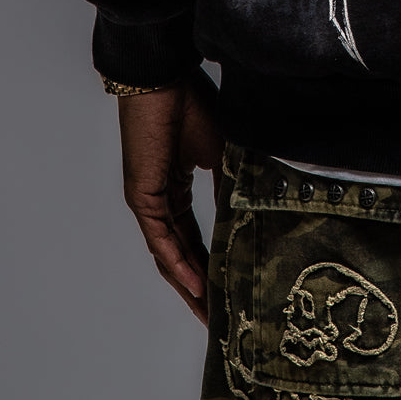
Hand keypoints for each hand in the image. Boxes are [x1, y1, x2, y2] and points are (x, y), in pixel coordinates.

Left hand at [117, 66, 223, 324]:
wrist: (164, 81)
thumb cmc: (190, 105)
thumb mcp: (222, 151)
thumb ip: (232, 182)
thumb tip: (257, 206)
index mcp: (177, 190)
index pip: (194, 239)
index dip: (210, 265)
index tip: (228, 290)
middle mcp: (159, 202)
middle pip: (180, 255)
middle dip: (199, 288)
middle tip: (219, 318)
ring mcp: (149, 201)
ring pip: (169, 255)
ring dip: (189, 285)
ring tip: (209, 312)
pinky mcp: (143, 196)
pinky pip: (162, 239)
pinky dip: (179, 264)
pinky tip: (195, 284)